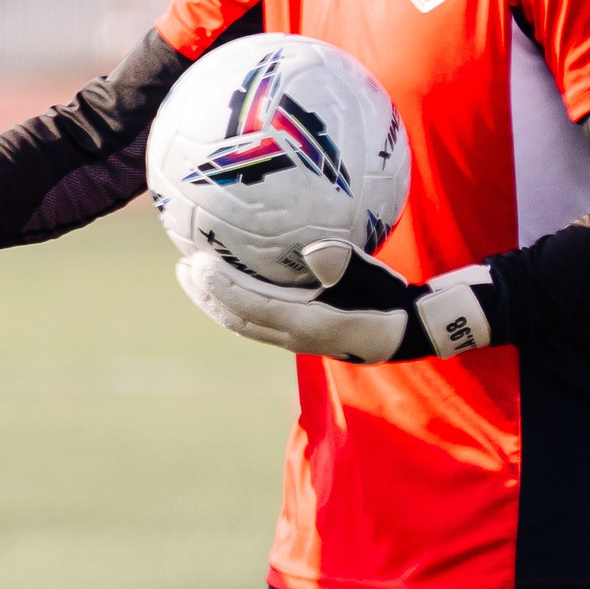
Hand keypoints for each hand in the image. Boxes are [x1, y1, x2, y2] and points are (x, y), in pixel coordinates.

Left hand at [174, 239, 496, 363]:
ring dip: (214, 301)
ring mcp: (292, 340)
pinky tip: (227, 280)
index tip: (196, 262)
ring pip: (242, 322)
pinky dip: (233, 302)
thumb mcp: (371, 276)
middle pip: (236, 318)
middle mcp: (293, 337)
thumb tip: (314, 248)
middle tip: (183, 266)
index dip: (220, 287)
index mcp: (309, 324)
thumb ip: (343, 262)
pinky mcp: (296, 336)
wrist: (407, 331)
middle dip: (205, 295)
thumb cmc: (389, 297)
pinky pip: (254, 320)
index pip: (251, 306)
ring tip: (192, 274)